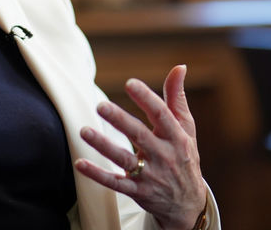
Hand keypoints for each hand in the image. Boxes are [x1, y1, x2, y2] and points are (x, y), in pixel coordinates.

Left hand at [74, 65, 206, 229]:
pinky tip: (80, 164)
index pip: (161, 114)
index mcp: (176, 137)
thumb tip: (179, 66)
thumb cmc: (184, 157)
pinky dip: (98, 175)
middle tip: (100, 106)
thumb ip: (177, 98)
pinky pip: (116, 183)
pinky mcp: (138, 192)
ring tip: (83, 131)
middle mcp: (164, 155)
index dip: (146, 98)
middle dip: (120, 120)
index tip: (130, 83)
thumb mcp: (187, 129)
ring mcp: (151, 175)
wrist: (189, 204)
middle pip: (139, 135)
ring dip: (103, 146)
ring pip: (125, 160)